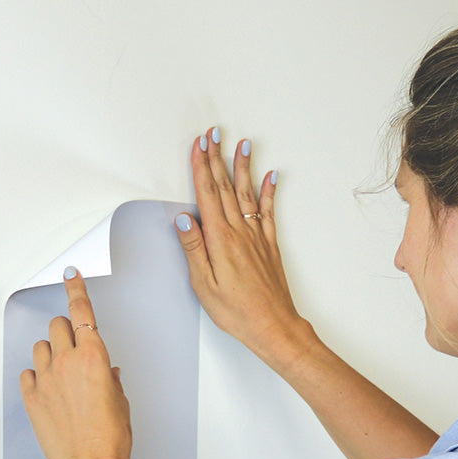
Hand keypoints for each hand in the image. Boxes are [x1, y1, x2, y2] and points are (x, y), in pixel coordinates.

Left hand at [20, 270, 131, 458]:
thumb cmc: (111, 438)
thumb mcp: (120, 401)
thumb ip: (110, 378)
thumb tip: (106, 372)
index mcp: (93, 357)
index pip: (81, 311)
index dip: (76, 289)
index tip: (71, 276)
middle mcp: (66, 362)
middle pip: (57, 326)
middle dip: (66, 331)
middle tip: (74, 347)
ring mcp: (45, 380)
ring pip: (40, 348)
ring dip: (50, 353)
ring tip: (61, 374)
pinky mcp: (31, 398)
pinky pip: (29, 374)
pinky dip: (37, 377)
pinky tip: (48, 390)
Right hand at [174, 127, 308, 368]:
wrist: (273, 325)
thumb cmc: (237, 311)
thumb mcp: (204, 284)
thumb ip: (194, 248)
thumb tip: (183, 219)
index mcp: (220, 240)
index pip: (207, 195)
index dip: (202, 167)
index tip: (199, 145)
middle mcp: (240, 232)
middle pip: (225, 187)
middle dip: (218, 158)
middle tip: (214, 133)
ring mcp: (257, 237)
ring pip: (247, 193)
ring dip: (242, 167)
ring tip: (242, 143)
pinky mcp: (269, 246)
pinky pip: (268, 211)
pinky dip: (269, 191)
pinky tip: (271, 176)